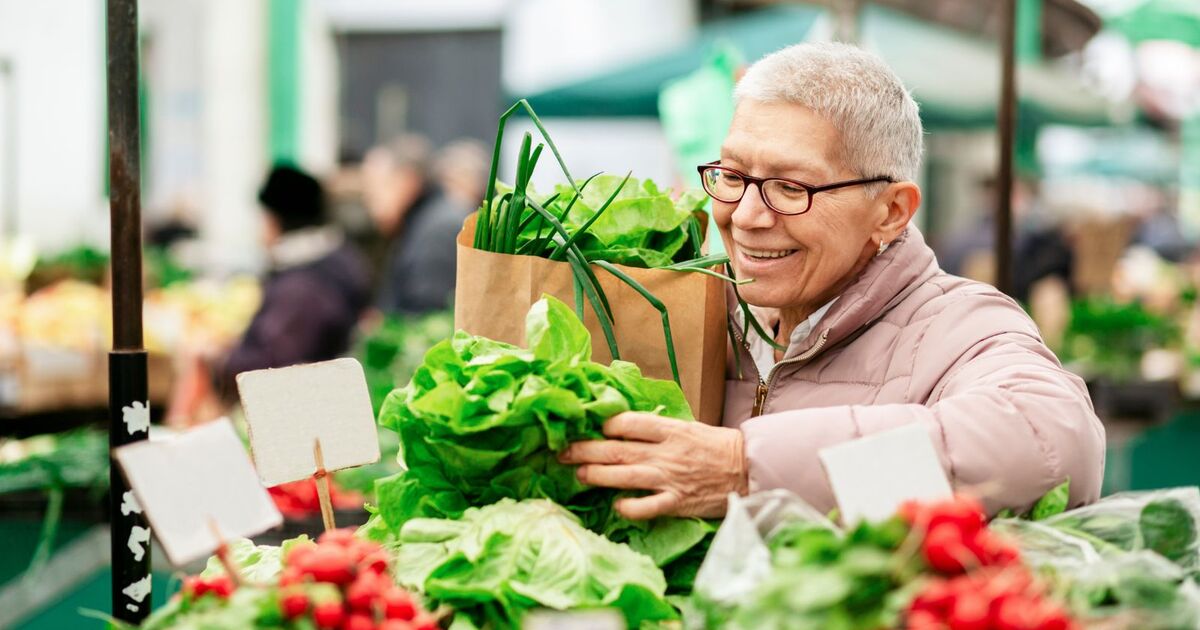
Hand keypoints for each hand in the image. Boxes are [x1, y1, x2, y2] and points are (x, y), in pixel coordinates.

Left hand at [558, 412, 748, 519]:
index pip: (627, 423)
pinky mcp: (676, 502)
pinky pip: (645, 507)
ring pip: (624, 477)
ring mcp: (670, 479)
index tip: (586, 428)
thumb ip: (657, 428)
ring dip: (596, 476)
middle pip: (616, 450)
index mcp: (669, 429)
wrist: (748, 469)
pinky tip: (616, 505)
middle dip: (584, 450)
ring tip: (577, 474)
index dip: (603, 425)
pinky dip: (628, 507)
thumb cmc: (716, 446)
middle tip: (562, 451)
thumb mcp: (687, 426)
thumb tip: (622, 426)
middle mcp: (665, 453)